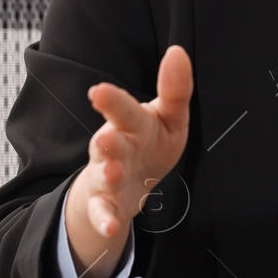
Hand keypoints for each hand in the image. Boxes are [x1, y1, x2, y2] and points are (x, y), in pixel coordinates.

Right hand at [63, 44, 192, 277]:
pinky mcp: (106, 205)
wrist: (126, 186)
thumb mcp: (168, 116)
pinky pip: (103, 213)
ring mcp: (107, 177)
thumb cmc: (149, 142)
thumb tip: (178, 51)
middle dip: (105, 142)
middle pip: (107, 143)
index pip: (122, 109)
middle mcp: (114, 148)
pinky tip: (113, 227)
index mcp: (130, 123)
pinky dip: (106, 220)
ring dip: (107, 175)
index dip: (112, 100)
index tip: (98, 92)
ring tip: (113, 173)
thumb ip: (175, 88)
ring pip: (103, 176)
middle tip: (105, 140)